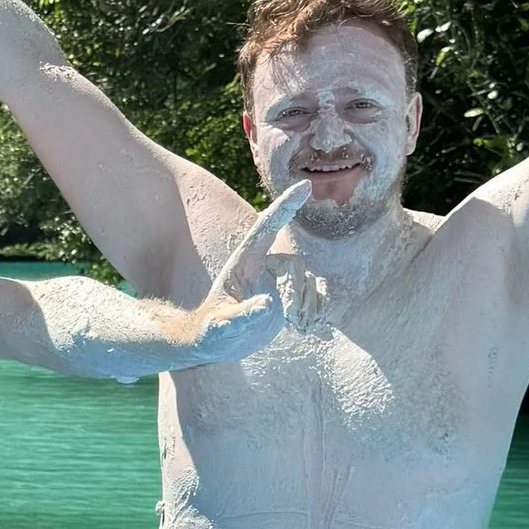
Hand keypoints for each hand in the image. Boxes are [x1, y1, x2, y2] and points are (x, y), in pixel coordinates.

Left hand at [186, 182, 309, 358]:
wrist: (219, 342)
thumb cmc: (212, 331)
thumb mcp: (221, 327)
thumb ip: (242, 316)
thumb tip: (268, 305)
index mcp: (244, 262)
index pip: (267, 226)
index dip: (286, 205)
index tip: (306, 186)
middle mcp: (264, 265)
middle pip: (296, 265)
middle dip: (297, 294)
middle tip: (290, 320)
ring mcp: (278, 279)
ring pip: (309, 282)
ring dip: (306, 307)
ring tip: (293, 327)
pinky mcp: (289, 295)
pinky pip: (316, 295)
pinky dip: (316, 312)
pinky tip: (305, 328)